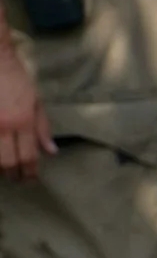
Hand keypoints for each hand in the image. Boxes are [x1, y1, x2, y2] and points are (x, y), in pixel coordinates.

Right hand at [0, 46, 55, 180]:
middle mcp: (3, 126)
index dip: (30, 173)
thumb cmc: (16, 78)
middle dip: (12, 174)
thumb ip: (42, 128)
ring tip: (3, 169)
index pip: (28, 156)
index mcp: (23, 121)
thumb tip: (51, 152)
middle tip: (15, 178)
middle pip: (7, 161)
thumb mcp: (36, 101)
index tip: (30, 180)